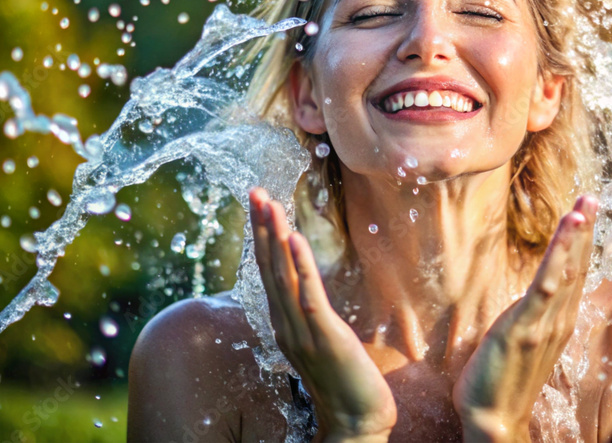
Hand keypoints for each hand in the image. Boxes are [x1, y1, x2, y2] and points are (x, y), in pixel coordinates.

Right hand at [250, 188, 396, 441]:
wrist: (357, 420)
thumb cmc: (344, 379)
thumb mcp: (321, 338)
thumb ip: (309, 312)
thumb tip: (305, 285)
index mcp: (284, 322)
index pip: (268, 270)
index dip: (262, 235)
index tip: (258, 203)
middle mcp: (285, 324)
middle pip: (269, 266)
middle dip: (262, 227)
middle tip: (254, 191)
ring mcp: (302, 331)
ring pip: (283, 276)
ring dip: (275, 236)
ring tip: (269, 203)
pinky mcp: (325, 336)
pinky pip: (309, 295)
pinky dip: (301, 266)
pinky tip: (295, 238)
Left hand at [451, 195, 597, 441]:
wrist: (493, 419)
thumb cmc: (501, 380)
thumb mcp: (522, 340)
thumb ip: (531, 318)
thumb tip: (531, 299)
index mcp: (558, 321)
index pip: (574, 273)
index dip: (580, 243)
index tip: (585, 212)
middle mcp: (559, 320)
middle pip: (577, 266)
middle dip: (584, 230)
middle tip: (592, 196)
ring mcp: (545, 323)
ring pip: (567, 271)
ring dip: (576, 236)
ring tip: (584, 205)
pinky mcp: (527, 326)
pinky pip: (547, 285)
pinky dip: (560, 255)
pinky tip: (567, 233)